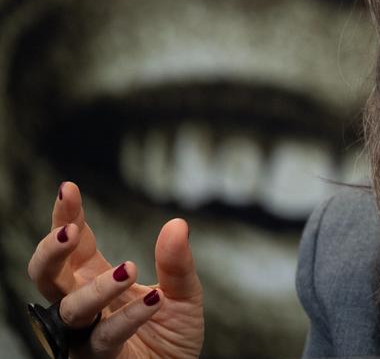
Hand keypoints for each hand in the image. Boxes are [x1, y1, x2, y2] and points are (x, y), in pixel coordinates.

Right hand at [26, 182, 203, 358]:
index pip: (74, 245)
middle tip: (69, 232)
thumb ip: (177, 262)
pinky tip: (154, 300)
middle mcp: (83, 305)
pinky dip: (129, 318)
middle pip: (48, 276)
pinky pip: (105, 338)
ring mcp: (85, 334)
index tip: (68, 189)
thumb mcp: (184, 293)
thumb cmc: (171, 336)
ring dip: (97, 287)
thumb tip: (176, 224)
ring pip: (71, 309)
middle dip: (50, 252)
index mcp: (95, 278)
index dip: (66, 217)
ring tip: (129, 268)